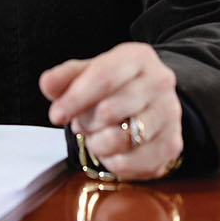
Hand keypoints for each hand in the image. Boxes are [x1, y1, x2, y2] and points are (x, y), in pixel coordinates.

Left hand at [39, 42, 182, 181]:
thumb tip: (47, 83)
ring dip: (97, 144)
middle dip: (86, 122)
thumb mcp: (90, 72)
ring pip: (121, 139)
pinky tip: (110, 151)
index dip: (74, 98)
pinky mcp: (172, 144)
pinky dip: (113, 162)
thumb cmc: (116, 85)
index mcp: (138, 57)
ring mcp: (169, 114)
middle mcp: (160, 82)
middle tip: (82, 122)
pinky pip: (133, 163)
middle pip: (109, 110)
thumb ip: (66, 77)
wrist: (153, 99)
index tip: (55, 114)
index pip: (103, 77)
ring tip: (96, 136)